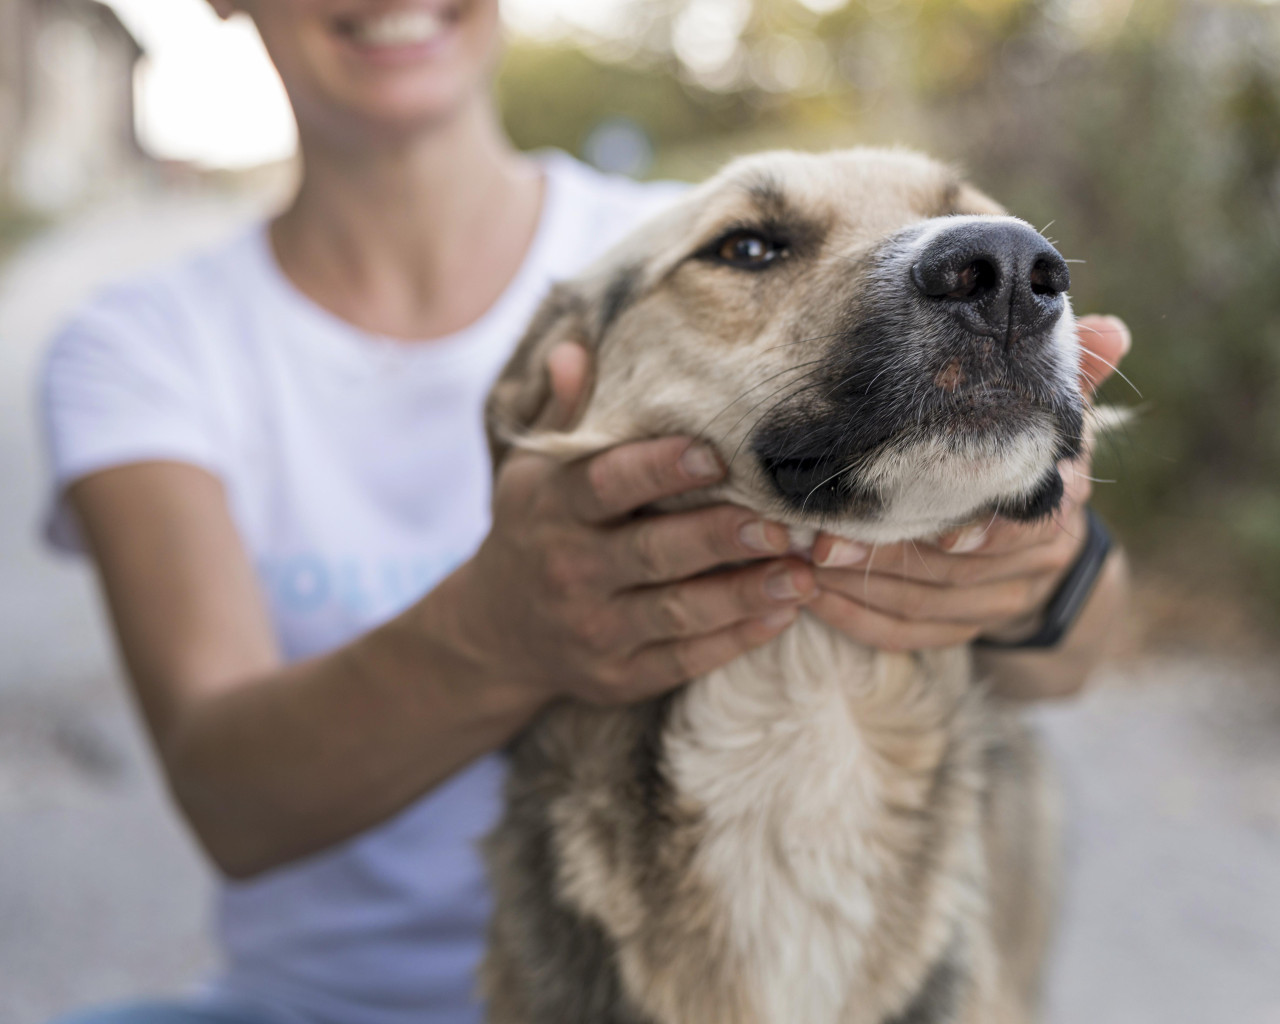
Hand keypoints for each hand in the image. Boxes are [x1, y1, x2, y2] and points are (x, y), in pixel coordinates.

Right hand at [449, 343, 815, 706]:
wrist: (496, 633)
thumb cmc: (534, 530)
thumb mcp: (532, 471)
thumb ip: (564, 413)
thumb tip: (574, 348)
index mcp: (552, 509)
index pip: (606, 485)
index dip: (659, 469)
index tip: (716, 454)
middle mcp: (570, 571)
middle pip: (653, 553)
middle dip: (721, 537)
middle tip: (782, 523)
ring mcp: (595, 630)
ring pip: (678, 614)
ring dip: (745, 594)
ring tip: (803, 572)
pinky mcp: (620, 676)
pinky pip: (685, 660)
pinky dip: (736, 639)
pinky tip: (782, 612)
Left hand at [807, 314, 1130, 650]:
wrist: (1047, 543)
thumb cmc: (1030, 454)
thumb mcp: (1052, 412)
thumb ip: (1072, 374)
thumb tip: (1114, 332)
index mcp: (1056, 501)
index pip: (1017, 524)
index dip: (973, 530)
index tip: (926, 531)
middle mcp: (1036, 559)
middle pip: (953, 570)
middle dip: (882, 554)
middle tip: (819, 540)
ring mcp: (1000, 602)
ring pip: (923, 606)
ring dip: (857, 587)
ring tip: (798, 560)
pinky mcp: (963, 630)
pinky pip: (907, 635)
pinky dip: (858, 621)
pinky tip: (813, 599)